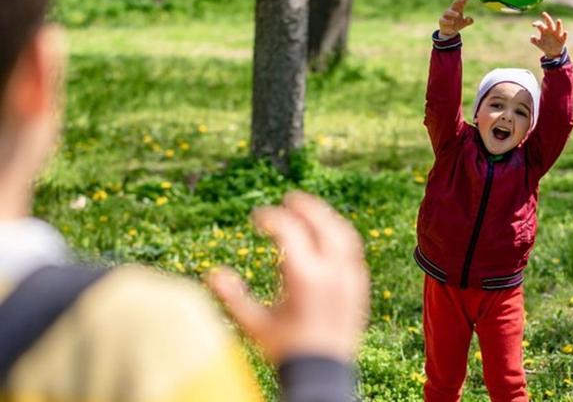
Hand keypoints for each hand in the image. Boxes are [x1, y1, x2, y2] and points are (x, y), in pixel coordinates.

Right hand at [207, 192, 368, 363]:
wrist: (324, 374)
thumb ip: (233, 298)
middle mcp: (332, 272)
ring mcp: (350, 278)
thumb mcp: (255, 325)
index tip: (256, 217)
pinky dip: (339, 235)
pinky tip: (328, 236)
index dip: (270, 218)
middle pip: (322, 223)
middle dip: (304, 206)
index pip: (289, 230)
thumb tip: (212, 273)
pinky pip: (353, 250)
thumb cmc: (287, 350)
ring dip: (325, 217)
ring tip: (309, 211)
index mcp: (304, 277)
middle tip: (288, 199)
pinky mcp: (360, 286)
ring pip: (343, 233)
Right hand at [439, 0, 473, 37]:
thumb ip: (468, 21)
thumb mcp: (464, 23)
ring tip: (458, 15)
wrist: (448, 32)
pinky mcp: (442, 21)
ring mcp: (446, 15)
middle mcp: (451, 10)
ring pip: (448, 12)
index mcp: (457, 9)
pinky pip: (444, 20)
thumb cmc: (457, 25)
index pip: (461, 2)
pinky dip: (448, 22)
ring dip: (453, 13)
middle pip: (455, 3)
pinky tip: (452, 24)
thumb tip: (470, 19)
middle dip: (459, 0)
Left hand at [531, 12, 567, 58]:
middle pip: (549, 23)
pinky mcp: (562, 39)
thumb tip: (532, 37)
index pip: (541, 24)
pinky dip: (565, 34)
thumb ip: (534, 41)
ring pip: (558, 28)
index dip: (537, 23)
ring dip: (558, 25)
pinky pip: (564, 36)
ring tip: (558, 20)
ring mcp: (557, 34)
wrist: (553, 52)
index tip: (533, 25)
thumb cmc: (545, 45)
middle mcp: (551, 30)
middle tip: (543, 13)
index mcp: (545, 30)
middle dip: (547, 18)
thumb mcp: (539, 44)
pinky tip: (565, 32)